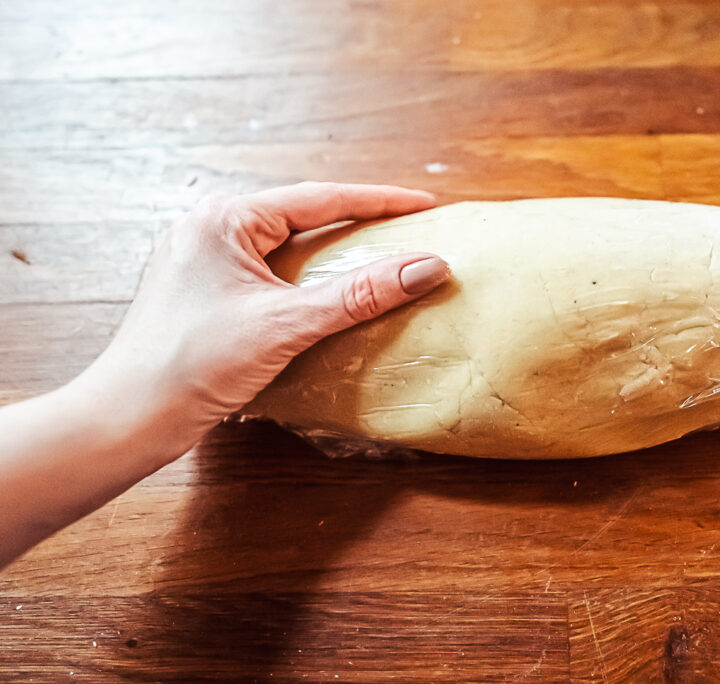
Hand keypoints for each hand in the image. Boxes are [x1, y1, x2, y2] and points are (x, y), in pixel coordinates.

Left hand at [74, 181, 448, 457]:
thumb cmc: (192, 365)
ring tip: (381, 262)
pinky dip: (307, 283)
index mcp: (223, 219)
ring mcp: (204, 262)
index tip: (425, 204)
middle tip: (408, 231)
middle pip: (304, 219)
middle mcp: (210, 229)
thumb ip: (359, 293)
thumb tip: (426, 266)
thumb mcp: (286, 324)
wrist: (128, 419)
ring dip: (333, 257)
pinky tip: (332, 299)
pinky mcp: (204, 294)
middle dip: (358, 225)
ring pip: (287, 249)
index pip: (320, 198)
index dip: (380, 201)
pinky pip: (270, 275)